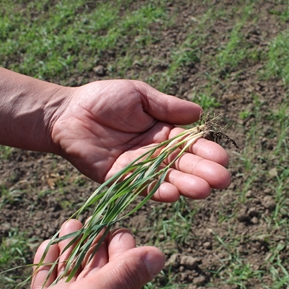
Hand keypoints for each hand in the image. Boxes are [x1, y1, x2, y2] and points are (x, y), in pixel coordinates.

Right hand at [0, 220, 163, 288]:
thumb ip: (125, 276)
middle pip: (100, 271)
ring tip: (70, 224)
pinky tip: (49, 246)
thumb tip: (159, 254)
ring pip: (73, 274)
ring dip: (71, 248)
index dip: (120, 248)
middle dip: (93, 243)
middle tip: (90, 219)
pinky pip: (49, 285)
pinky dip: (49, 264)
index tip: (112, 225)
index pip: (127, 275)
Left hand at [51, 80, 230, 201]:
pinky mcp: (117, 179)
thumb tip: (199, 112)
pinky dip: (156, 191)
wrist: (66, 112)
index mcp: (163, 132)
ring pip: (166, 179)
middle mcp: (154, 153)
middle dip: (203, 173)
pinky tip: (174, 194)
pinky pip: (139, 187)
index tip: (223, 159)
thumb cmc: (103, 98)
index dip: (206, 152)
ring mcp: (137, 168)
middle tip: (222, 180)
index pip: (190, 145)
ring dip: (185, 185)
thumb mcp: (139, 95)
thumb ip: (167, 106)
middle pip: (182, 165)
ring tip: (204, 190)